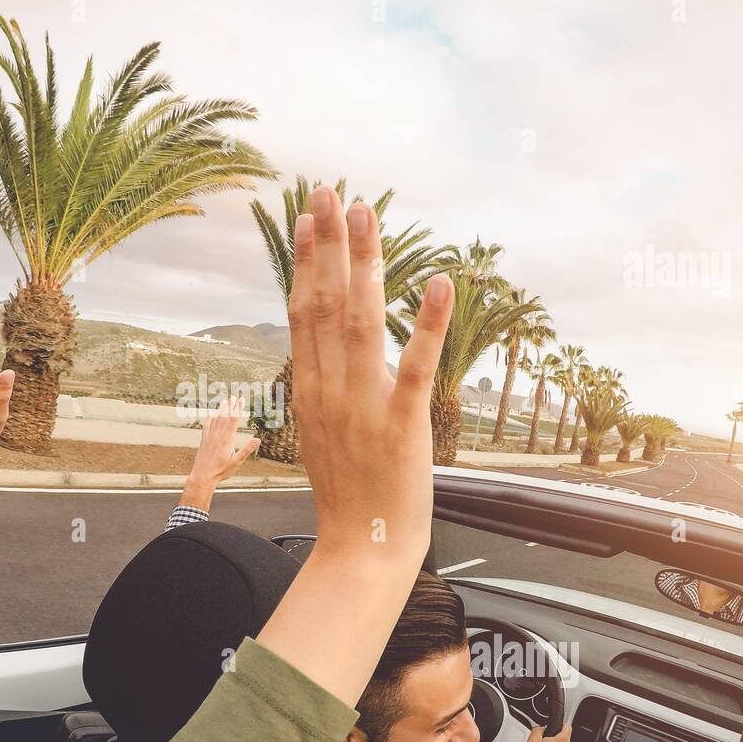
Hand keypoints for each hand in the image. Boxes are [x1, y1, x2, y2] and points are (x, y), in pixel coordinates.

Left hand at [180, 398, 260, 511]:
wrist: (202, 476)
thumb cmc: (221, 471)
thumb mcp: (236, 462)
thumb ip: (246, 450)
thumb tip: (258, 440)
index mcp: (227, 439)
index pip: (234, 419)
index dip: (238, 408)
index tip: (241, 399)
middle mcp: (217, 435)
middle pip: (225, 416)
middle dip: (231, 405)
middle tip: (234, 396)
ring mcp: (209, 436)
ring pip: (216, 418)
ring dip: (221, 409)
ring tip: (225, 400)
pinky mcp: (204, 439)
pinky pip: (207, 425)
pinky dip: (211, 417)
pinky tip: (212, 414)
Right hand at [253, 187, 453, 704]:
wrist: (363, 548)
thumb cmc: (347, 494)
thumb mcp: (319, 432)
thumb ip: (320, 387)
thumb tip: (320, 347)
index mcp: (309, 391)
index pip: (302, 312)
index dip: (306, 262)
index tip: (310, 218)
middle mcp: (329, 391)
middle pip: (323, 305)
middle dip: (328, 246)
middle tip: (330, 193)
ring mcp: (364, 407)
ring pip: (358, 323)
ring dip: (364, 266)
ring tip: (367, 214)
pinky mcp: (403, 425)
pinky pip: (414, 368)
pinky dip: (426, 324)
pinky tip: (439, 283)